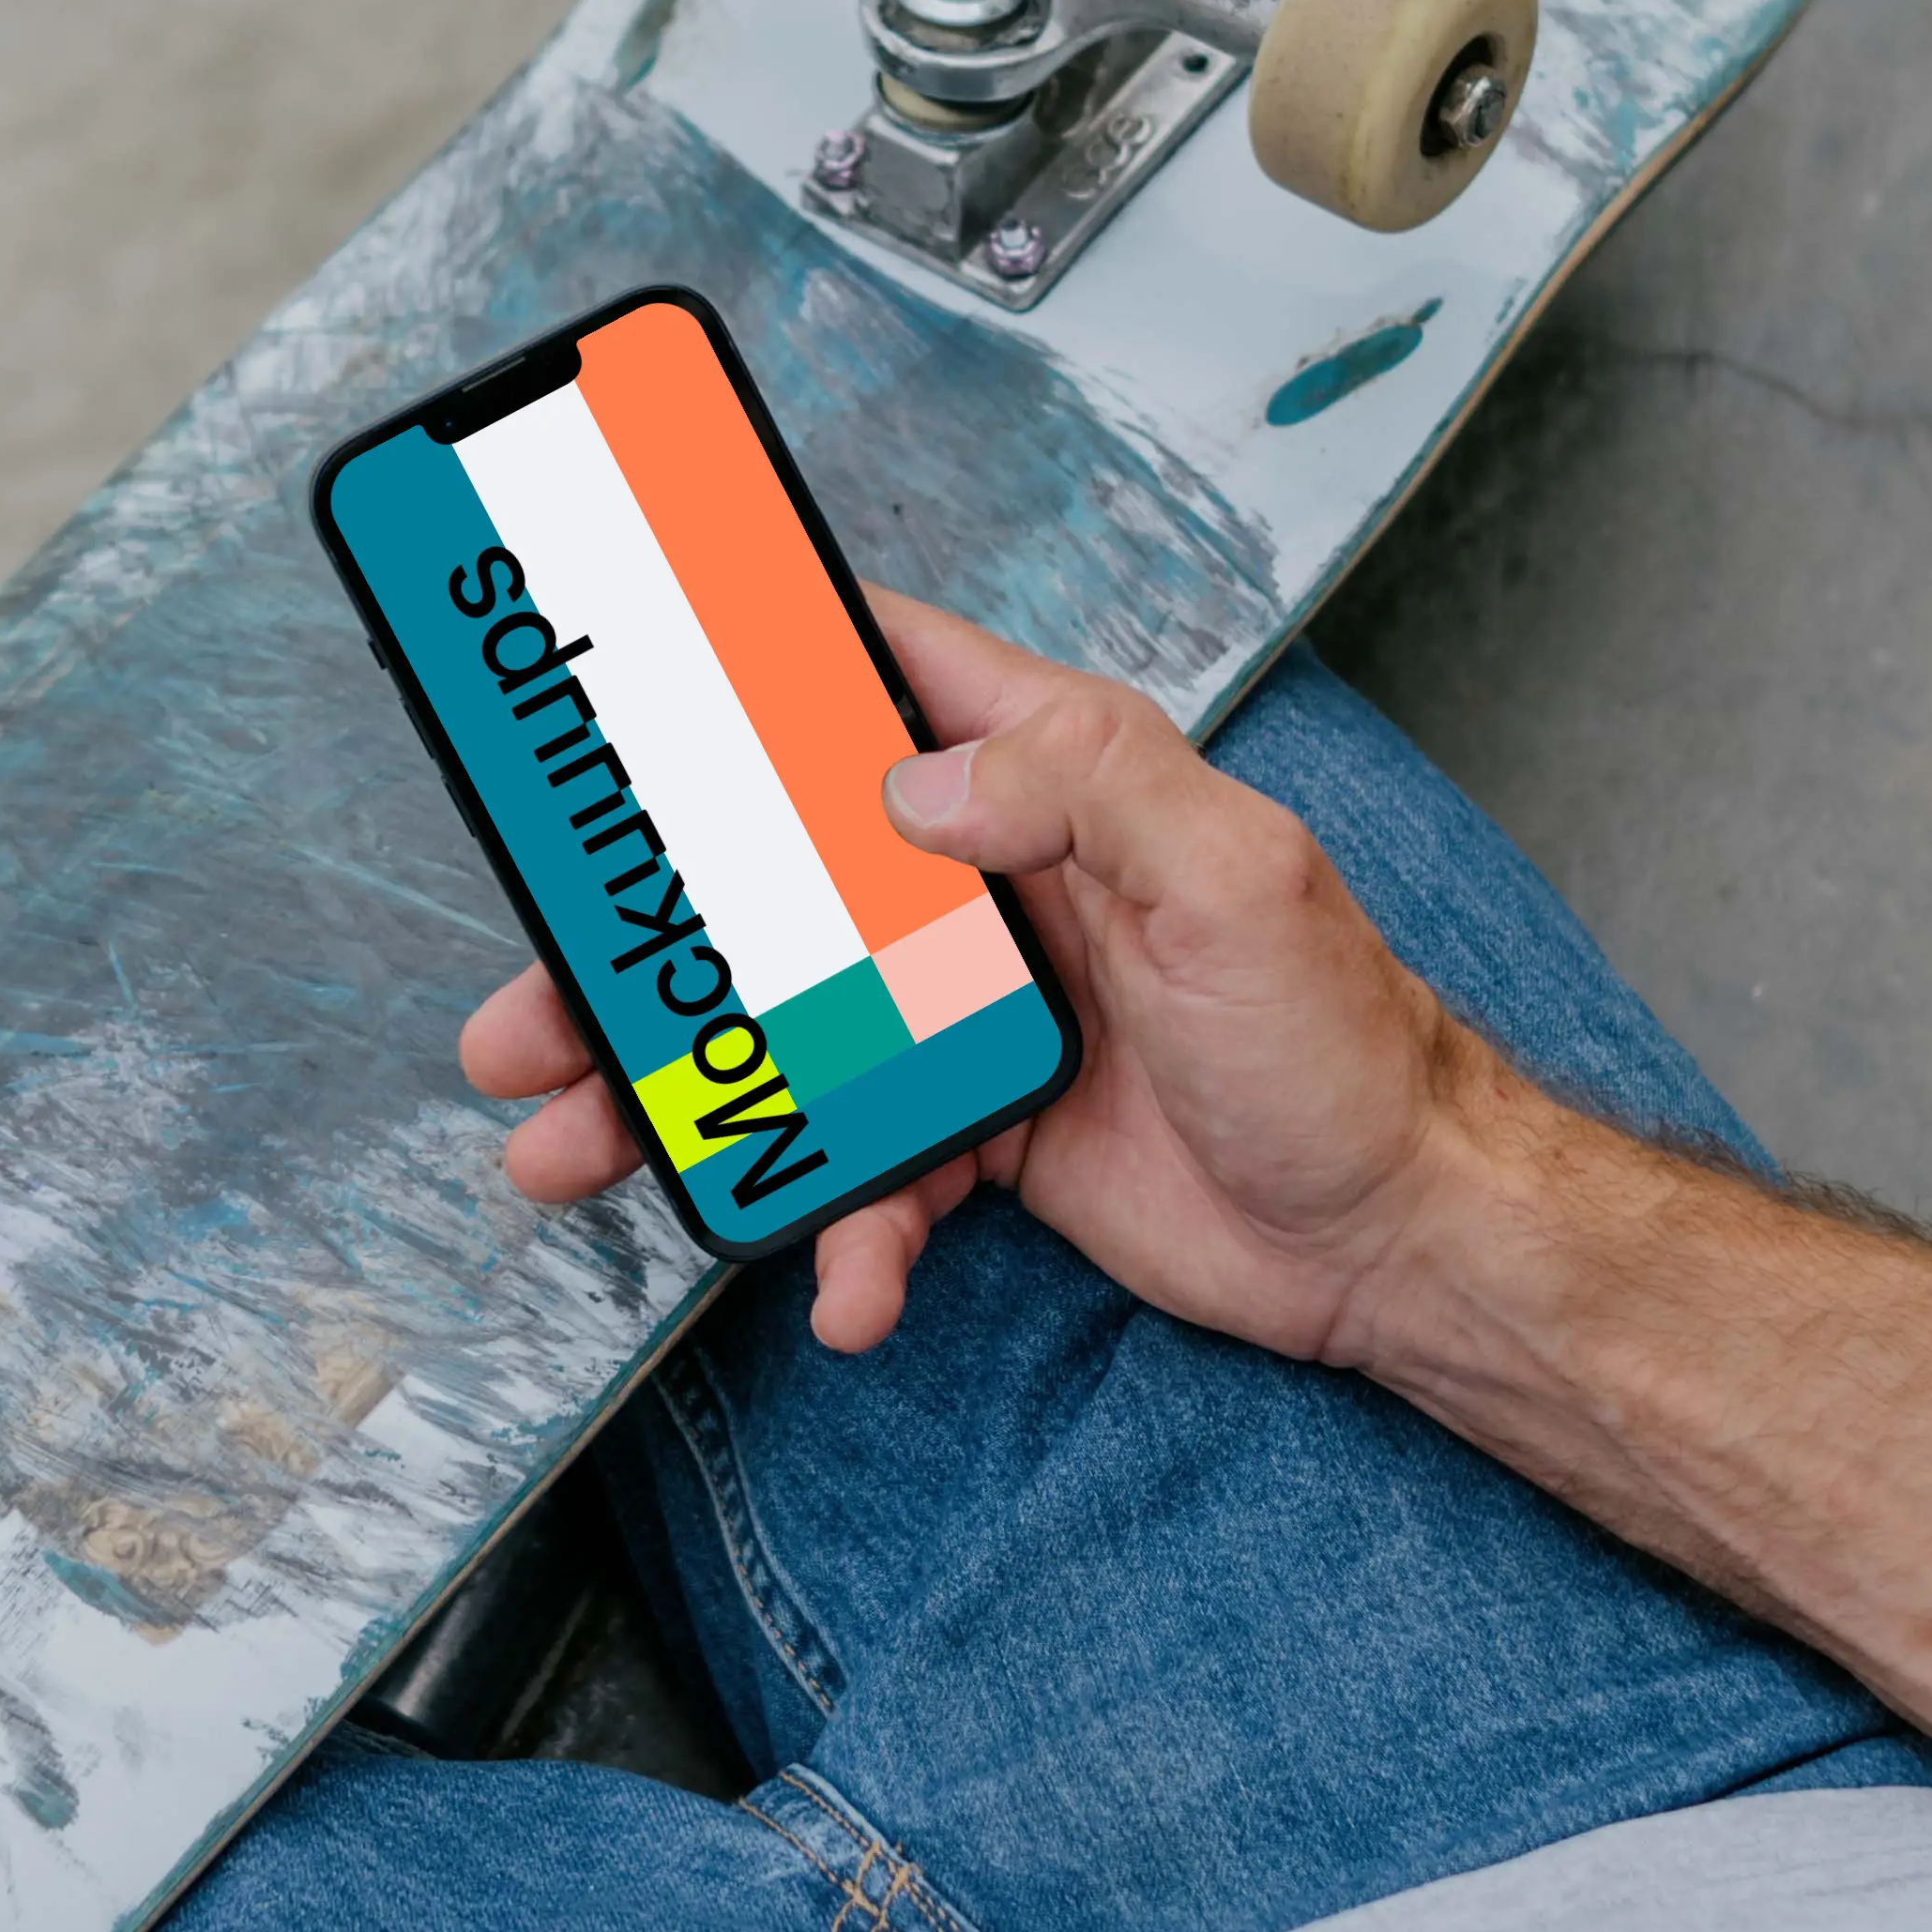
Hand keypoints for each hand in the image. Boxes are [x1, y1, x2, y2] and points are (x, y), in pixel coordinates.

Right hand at [460, 590, 1490, 1357]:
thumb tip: (917, 781)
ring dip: (680, 1101)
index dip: (750, 648)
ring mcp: (978, 1015)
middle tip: (530, 1000)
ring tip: (574, 1155)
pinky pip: (871, 1173)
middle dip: (643, 942)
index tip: (619, 661)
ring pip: (785, 1038)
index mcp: (1059, 778)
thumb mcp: (1240, 881)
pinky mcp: (985, 1134)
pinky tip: (845, 1284)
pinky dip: (841, 1231)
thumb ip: (1086, 790)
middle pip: (775, 883)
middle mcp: (998, 884)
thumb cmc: (1350, 1047)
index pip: (880, 669)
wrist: (1401, 1238)